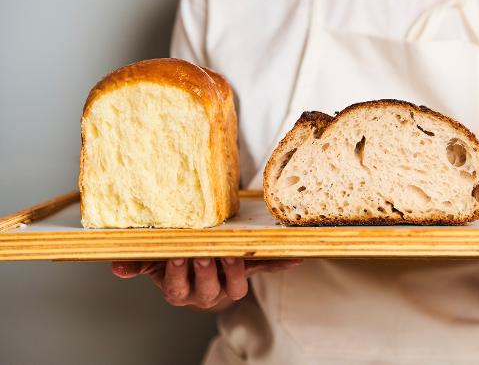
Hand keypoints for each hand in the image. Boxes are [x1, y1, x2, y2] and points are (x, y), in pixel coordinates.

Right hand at [112, 258, 302, 310]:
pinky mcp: (250, 273)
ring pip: (236, 287)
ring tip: (232, 252)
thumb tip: (117, 268)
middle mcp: (206, 293)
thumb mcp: (152, 260)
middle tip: (207, 252)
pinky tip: (294, 259)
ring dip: (236, 270)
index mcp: (180, 290)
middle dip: (207, 270)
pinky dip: (279, 265)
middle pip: (207, 289)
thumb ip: (136, 263)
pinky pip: (265, 270)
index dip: (178, 274)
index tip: (178, 257)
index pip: (177, 287)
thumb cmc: (173, 260)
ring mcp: (230, 285)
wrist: (199, 265)